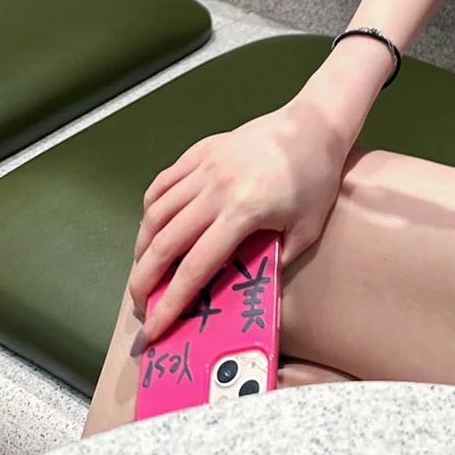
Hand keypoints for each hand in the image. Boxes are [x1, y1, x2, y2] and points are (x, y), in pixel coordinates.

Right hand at [130, 100, 347, 345]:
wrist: (314, 123)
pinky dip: (151, 208)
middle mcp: (215, 190)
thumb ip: (275, 263)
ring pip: (156, 212)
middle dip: (143, 281)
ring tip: (143, 270)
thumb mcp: (306, 230)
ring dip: (143, 246)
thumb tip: (247, 292)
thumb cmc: (316, 178)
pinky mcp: (201, 150)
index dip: (169, 305)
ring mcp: (205, 166)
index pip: (194, 268)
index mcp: (242, 212)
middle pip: (164, 244)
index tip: (151, 331)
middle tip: (138, 306)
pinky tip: (152, 225)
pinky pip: (164, 182)